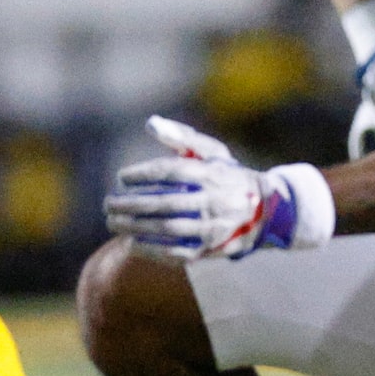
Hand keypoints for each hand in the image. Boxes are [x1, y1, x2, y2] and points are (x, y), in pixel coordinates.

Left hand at [105, 116, 332, 258]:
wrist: (266, 210)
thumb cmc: (229, 176)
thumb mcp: (212, 151)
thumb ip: (182, 137)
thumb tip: (151, 124)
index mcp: (212, 173)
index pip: (171, 172)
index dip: (143, 175)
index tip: (123, 177)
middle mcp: (214, 199)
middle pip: (165, 202)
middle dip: (131, 204)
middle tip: (108, 204)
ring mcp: (214, 226)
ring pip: (168, 228)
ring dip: (136, 227)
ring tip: (113, 223)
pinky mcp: (213, 248)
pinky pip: (178, 251)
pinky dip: (153, 249)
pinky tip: (131, 244)